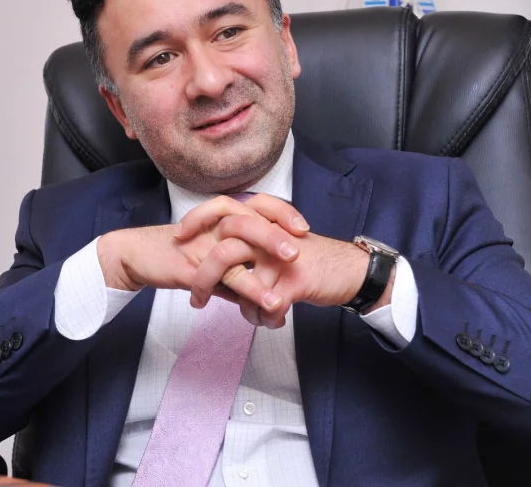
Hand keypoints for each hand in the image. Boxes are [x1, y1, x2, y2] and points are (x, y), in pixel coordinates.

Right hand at [97, 197, 307, 312]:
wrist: (137, 255)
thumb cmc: (175, 253)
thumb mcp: (210, 257)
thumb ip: (235, 270)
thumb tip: (260, 288)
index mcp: (223, 217)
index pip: (258, 205)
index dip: (282, 213)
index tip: (304, 228)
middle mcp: (215, 226)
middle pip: (251, 222)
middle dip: (276, 236)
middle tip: (298, 252)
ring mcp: (203, 245)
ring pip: (237, 254)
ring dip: (262, 276)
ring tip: (282, 297)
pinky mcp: (191, 266)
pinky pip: (220, 280)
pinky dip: (240, 295)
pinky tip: (255, 309)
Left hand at [179, 195, 386, 327]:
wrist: (351, 271)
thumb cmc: (312, 262)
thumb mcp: (278, 245)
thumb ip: (251, 249)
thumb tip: (219, 264)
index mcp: (263, 222)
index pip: (222, 208)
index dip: (198, 218)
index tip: (179, 236)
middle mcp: (269, 235)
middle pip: (223, 253)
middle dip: (203, 281)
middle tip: (197, 301)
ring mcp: (282, 258)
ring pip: (243, 287)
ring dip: (244, 309)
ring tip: (251, 317)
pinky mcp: (295, 281)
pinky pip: (266, 306)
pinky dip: (265, 320)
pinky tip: (274, 321)